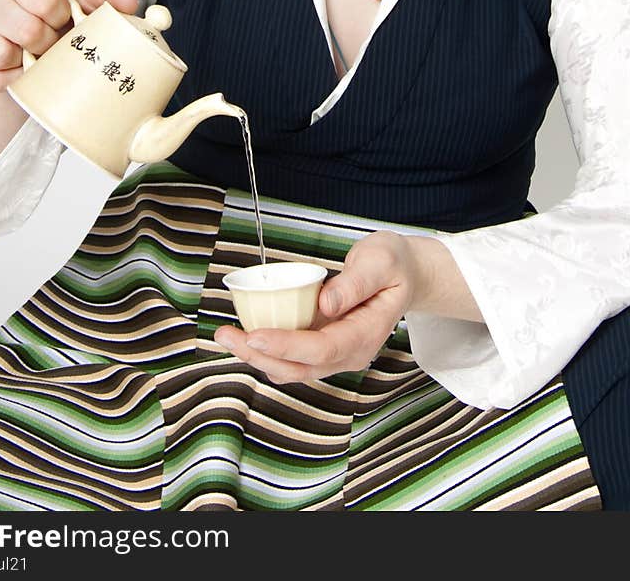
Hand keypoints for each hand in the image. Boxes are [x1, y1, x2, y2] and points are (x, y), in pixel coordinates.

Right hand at [0, 0, 138, 91]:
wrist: (30, 43)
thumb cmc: (56, 14)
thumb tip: (127, 1)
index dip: (62, 15)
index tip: (64, 17)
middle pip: (26, 29)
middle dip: (48, 42)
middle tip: (53, 40)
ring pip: (2, 54)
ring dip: (28, 61)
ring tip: (35, 52)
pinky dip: (11, 79)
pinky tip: (20, 67)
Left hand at [213, 230, 423, 384]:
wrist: (404, 275)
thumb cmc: (393, 265)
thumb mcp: (380, 261)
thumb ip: (356, 282)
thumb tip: (326, 304)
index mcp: (367, 334)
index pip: (323, 348)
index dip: (287, 346)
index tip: (255, 335)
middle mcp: (349, 353)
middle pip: (300, 367)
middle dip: (259, 356)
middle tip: (226, 334)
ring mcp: (335, 353)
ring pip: (291, 368)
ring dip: (257, 356)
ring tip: (226, 335)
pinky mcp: (322, 346)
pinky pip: (290, 357)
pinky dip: (265, 349)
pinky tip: (244, 332)